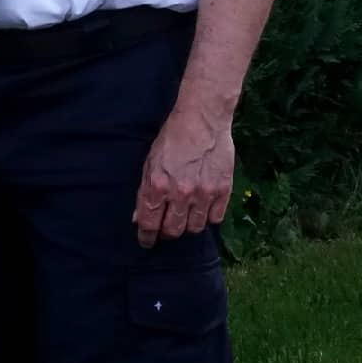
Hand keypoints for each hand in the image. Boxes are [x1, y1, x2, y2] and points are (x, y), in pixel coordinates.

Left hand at [133, 107, 233, 248]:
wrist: (201, 120)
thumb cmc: (171, 139)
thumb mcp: (149, 162)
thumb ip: (145, 191)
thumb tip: (138, 217)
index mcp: (158, 186)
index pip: (149, 223)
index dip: (146, 237)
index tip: (146, 242)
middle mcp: (180, 194)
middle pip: (173, 230)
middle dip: (166, 234)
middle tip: (165, 230)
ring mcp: (204, 194)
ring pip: (195, 228)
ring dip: (187, 226)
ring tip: (184, 219)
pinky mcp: (223, 190)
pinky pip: (216, 218)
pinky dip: (208, 218)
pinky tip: (202, 210)